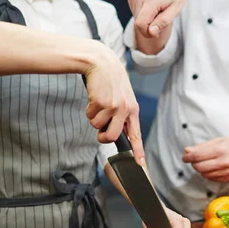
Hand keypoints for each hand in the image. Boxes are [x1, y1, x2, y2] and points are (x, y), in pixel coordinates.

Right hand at [84, 42, 144, 163]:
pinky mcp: (99, 101)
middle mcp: (124, 109)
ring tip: (99, 103)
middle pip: (110, 137)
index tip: (140, 164)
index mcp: (133, 110)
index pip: (136, 135)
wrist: (102, 62)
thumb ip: (123, 115)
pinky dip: (88, 109)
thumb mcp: (124, 98)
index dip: (138, 152)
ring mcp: (112, 106)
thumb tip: (117, 134)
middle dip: (102, 136)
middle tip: (100, 129)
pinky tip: (94, 97)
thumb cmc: (112, 82)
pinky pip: (89, 115)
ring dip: (94, 117)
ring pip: (97, 126)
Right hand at [127, 0, 185, 38]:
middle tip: (160, 17)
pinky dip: (142, 11)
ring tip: (156, 9)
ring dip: (145, 18)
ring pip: (136, 16)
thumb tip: (151, 32)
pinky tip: (150, 4)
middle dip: (148, 25)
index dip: (147, 33)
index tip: (156, 33)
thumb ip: (163, 22)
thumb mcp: (176, 9)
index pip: (140, 24)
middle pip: (138, 22)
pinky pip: (134, 9)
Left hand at [182, 137, 228, 182]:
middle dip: (194, 163)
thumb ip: (203, 146)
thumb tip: (187, 151)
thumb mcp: (220, 140)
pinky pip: (212, 179)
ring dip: (202, 169)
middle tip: (196, 159)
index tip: (185, 157)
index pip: (197, 156)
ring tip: (207, 162)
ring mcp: (227, 172)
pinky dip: (209, 174)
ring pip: (204, 174)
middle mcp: (223, 162)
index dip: (187, 157)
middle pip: (198, 167)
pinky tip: (214, 168)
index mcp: (220, 149)